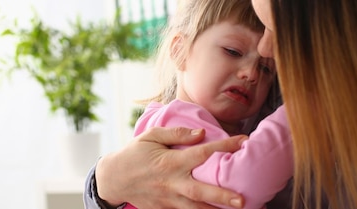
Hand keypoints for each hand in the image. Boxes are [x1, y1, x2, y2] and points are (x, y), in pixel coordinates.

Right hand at [96, 127, 247, 208]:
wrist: (113, 179)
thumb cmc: (134, 154)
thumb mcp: (150, 136)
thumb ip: (175, 133)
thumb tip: (200, 134)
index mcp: (170, 161)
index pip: (201, 153)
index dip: (223, 146)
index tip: (243, 141)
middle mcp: (171, 182)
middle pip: (200, 191)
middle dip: (221, 196)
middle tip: (241, 200)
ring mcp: (168, 199)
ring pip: (194, 208)